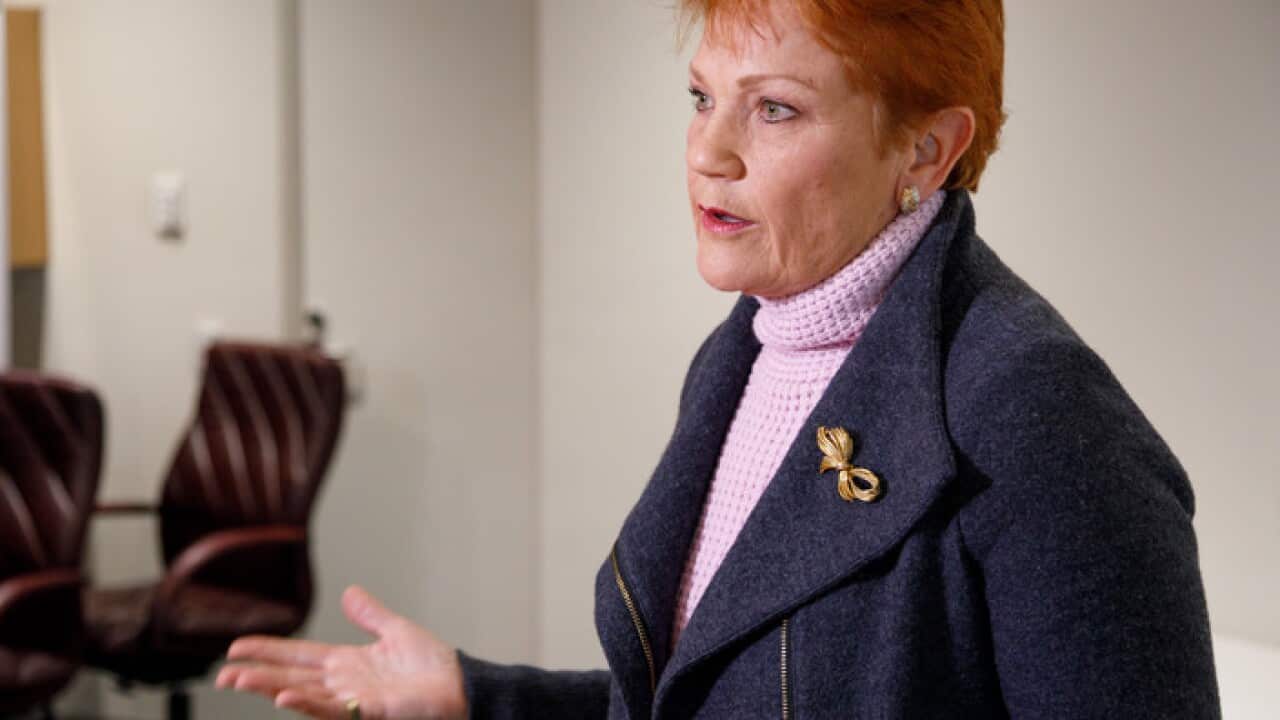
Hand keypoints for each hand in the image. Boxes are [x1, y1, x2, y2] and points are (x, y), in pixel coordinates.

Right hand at [217, 585, 466, 719]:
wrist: (460, 685)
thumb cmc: (433, 666)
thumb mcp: (396, 631)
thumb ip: (369, 615)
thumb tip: (349, 592)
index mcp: (347, 664)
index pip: (298, 656)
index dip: (268, 651)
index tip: (235, 647)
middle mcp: (344, 683)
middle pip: (291, 677)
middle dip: (256, 676)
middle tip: (222, 675)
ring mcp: (354, 699)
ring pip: (303, 693)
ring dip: (270, 688)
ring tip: (239, 681)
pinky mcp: (370, 711)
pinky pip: (333, 708)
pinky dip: (307, 702)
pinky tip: (284, 696)